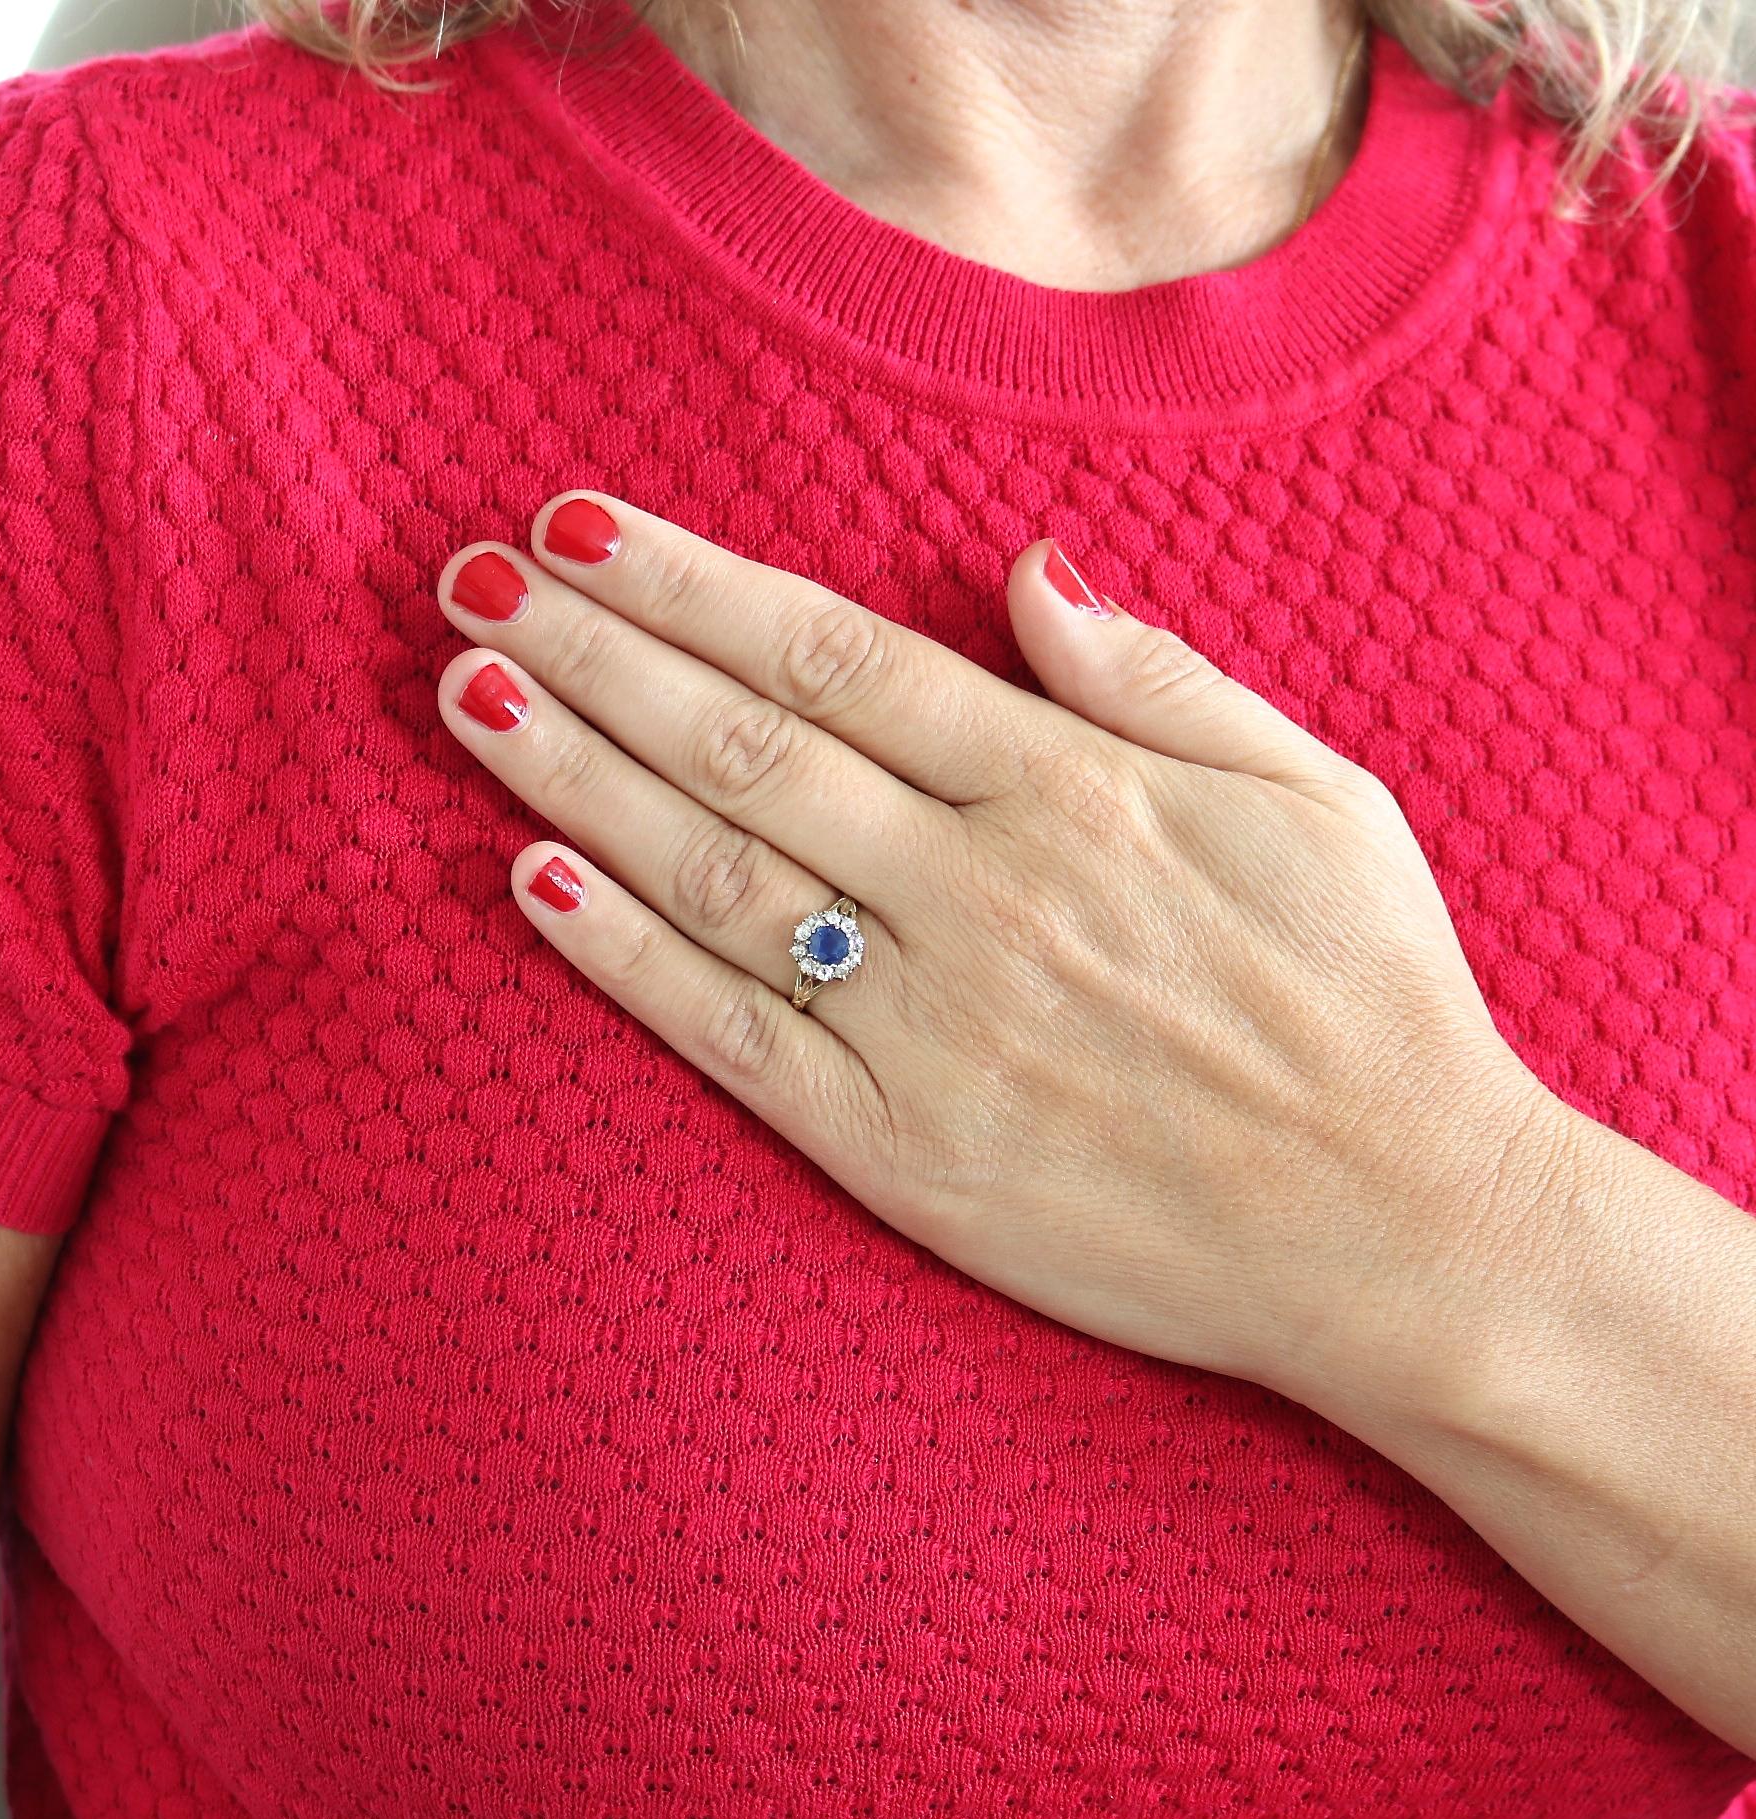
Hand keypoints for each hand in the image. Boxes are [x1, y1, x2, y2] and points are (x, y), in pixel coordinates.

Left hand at [432, 491, 1564, 1402]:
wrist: (1408, 1235)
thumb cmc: (1376, 1003)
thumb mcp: (1319, 797)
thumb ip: (1155, 678)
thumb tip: (1024, 569)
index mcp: (1073, 791)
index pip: (833, 656)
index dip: (693, 588)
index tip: (583, 527)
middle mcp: (978, 893)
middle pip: (743, 744)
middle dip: (594, 651)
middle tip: (471, 579)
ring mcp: (928, 1027)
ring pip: (713, 872)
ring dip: (573, 775)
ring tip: (465, 691)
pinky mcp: (900, 1151)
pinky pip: (733, 1038)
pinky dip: (624, 958)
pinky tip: (530, 883)